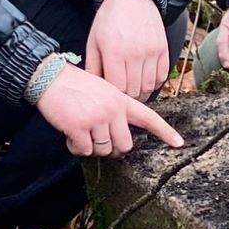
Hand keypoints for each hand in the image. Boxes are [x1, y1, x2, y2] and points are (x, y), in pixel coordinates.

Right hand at [37, 65, 183, 158]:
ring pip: (103, 150)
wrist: (50, 77)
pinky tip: (70, 136)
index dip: (165, 132)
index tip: (179, 144)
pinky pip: (84, 150)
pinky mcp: (80, 127)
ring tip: (80, 133)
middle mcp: (113, 109)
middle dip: (111, 148)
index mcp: (121, 99)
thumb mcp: (103, 90)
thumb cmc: (74, 86)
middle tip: (98, 141)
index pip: (149, 117)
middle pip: (124, 145)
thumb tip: (118, 139)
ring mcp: (97, 118)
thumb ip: (115, 109)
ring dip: (90, 147)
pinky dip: (76, 148)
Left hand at [84, 0, 170, 98]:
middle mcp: (135, 53)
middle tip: (122, 98)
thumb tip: (94, 90)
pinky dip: (154, 83)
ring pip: (149, 86)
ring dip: (142, 92)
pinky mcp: (163, 48)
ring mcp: (151, 51)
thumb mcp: (94, 41)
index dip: (115, 97)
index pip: (117, 89)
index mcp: (114, 52)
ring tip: (133, 91)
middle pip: (134, 90)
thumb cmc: (109, 20)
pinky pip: (162, 76)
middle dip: (127, 98)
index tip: (111, 97)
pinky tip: (145, 80)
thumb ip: (93, 67)